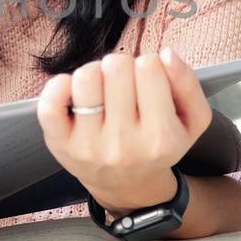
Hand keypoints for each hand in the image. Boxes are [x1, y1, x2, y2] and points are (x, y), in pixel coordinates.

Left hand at [36, 49, 212, 213]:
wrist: (127, 185)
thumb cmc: (157, 146)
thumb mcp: (191, 121)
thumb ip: (188, 84)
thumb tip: (166, 55)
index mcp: (160, 137)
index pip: (150, 67)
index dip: (149, 65)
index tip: (148, 81)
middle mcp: (123, 143)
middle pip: (116, 67)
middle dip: (122, 67)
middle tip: (124, 85)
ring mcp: (88, 144)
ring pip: (86, 78)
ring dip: (94, 72)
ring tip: (102, 88)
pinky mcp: (60, 143)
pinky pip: (50, 103)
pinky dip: (58, 85)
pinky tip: (73, 90)